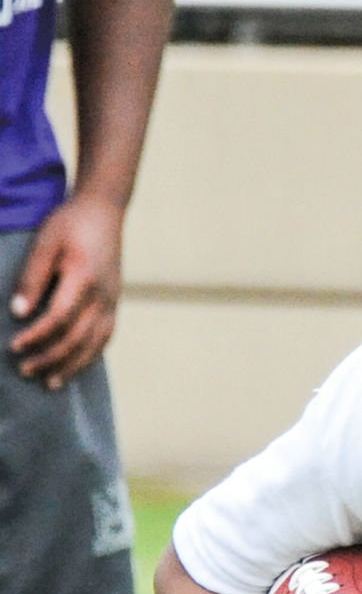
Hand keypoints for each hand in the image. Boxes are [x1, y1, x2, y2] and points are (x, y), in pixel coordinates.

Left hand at [8, 192, 124, 388]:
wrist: (104, 211)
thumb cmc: (70, 222)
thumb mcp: (45, 241)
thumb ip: (32, 277)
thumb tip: (18, 312)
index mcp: (84, 278)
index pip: (59, 318)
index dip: (37, 336)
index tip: (15, 346)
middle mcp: (102, 297)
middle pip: (76, 339)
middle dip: (49, 358)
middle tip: (24, 369)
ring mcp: (112, 303)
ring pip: (93, 345)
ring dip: (71, 366)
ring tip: (50, 382)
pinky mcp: (114, 305)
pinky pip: (104, 339)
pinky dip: (88, 357)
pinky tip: (74, 366)